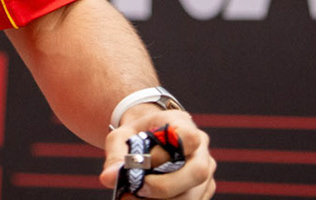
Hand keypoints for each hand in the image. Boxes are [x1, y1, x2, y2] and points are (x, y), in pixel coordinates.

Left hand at [99, 107, 214, 198]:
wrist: (149, 139)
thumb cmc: (136, 136)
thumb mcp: (121, 137)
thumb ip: (116, 155)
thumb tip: (108, 178)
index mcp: (183, 124)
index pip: (189, 137)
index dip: (168, 154)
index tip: (142, 164)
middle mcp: (200, 147)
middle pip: (197, 172)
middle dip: (166, 187)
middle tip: (139, 191)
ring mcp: (206, 169)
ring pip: (194, 194)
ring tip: (135, 199)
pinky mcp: (204, 189)